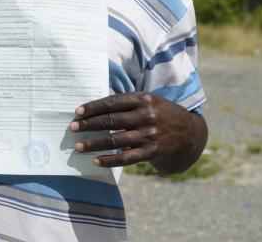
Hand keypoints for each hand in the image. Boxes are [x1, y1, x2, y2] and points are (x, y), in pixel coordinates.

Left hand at [69, 92, 203, 169]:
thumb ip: (127, 102)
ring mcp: (149, 135)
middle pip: (111, 121)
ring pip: (115, 140)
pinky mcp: (151, 152)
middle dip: (89, 125)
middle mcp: (146, 116)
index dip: (93, 107)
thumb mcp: (149, 100)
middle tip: (72, 128)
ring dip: (94, 144)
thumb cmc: (161, 113)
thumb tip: (96, 108)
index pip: (112, 102)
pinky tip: (96, 160)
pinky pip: (126, 158)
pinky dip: (109, 160)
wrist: (188, 132)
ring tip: (79, 146)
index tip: (77, 112)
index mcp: (144, 99)